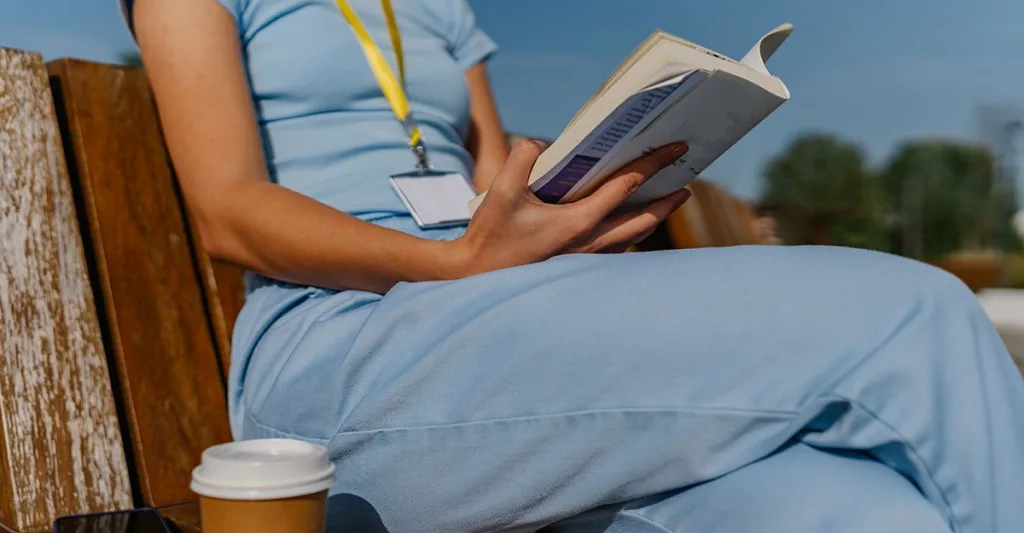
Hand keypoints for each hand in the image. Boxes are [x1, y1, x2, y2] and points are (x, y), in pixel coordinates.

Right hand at [454, 140, 690, 274]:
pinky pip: (615, 250)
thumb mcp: (502, 189)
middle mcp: (590, 244)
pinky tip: (628, 229)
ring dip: (651, 221)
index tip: (675, 149)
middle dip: (666, 201)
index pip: (626, 185)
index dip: (653, 163)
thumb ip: (523, 156)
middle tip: (685, 186)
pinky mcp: (577, 268)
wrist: (477, 276)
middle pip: (643, 219)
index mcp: (579, 222)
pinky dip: (629, 236)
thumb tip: (542, 144)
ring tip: (664, 205)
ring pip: (632, 239)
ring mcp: (586, 260)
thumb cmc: (491, 235)